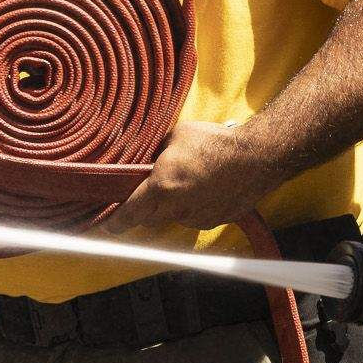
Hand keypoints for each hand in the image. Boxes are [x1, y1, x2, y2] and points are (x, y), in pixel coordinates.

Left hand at [99, 122, 279, 233]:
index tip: (107, 226)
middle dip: (144, 210)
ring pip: (173, 218)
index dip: (114, 222)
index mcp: (161, 187)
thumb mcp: (176, 135)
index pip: (129, 213)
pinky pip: (195, 217)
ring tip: (186, 182)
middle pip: (149, 219)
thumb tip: (151, 157)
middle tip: (146, 194)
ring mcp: (197, 217)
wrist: (256, 156)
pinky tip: (204, 188)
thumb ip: (157, 152)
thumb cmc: (216, 142)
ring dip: (172, 206)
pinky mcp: (214, 220)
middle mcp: (176, 208)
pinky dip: (194, 207)